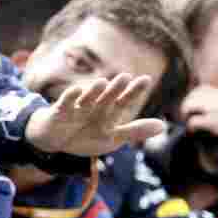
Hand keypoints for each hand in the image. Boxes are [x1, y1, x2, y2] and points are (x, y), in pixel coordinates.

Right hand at [24, 75, 164, 156]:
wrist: (54, 140)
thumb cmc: (85, 136)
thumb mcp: (112, 138)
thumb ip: (135, 131)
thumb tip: (163, 126)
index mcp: (109, 112)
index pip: (124, 101)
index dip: (134, 91)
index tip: (145, 80)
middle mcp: (95, 107)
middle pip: (106, 97)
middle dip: (115, 89)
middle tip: (125, 77)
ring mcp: (77, 108)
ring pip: (87, 98)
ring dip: (94, 91)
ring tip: (102, 83)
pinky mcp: (59, 112)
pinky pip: (65, 104)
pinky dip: (70, 97)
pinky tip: (76, 90)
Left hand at [180, 85, 217, 151]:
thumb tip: (212, 108)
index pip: (202, 89)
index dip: (194, 96)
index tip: (192, 105)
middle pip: (193, 95)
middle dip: (187, 103)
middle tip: (185, 114)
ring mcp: (215, 109)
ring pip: (189, 104)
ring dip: (185, 112)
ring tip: (186, 120)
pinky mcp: (213, 121)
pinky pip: (194, 120)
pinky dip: (190, 125)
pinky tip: (192, 130)